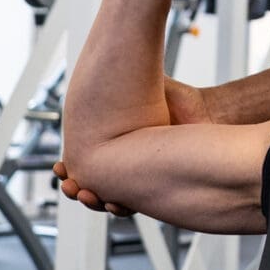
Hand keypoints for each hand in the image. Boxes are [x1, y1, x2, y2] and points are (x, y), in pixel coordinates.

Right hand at [51, 79, 213, 215]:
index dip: (70, 169)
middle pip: (93, 184)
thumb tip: (102, 62)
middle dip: (76, 189)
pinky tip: (114, 203)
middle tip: (70, 185)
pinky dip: (122, 207)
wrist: (209, 114)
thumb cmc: (178, 100)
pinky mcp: (160, 186)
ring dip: (95, 201)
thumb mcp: (142, 88)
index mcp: (117, 143)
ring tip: (87, 194)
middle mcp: (127, 161)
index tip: (60, 168)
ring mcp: (143, 176)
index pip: (86, 163)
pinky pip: (136, 204)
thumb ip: (121, 84)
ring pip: (110, 198)